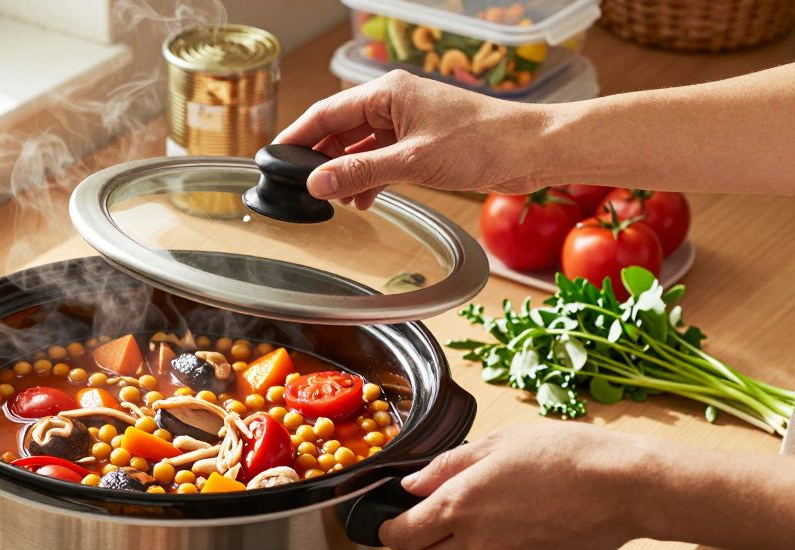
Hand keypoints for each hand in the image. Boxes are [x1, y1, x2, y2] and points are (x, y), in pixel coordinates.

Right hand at [274, 70, 548, 208]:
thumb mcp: (411, 162)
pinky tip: (364, 200)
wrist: (531, 150)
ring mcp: (408, 122)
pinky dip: (369, 178)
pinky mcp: (421, 142)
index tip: (274, 157)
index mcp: (387, 93)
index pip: (326, 112)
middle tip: (299, 186)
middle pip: (339, 129)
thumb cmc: (482, 142)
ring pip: (360, 146)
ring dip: (346, 172)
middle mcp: (394, 102)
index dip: (297, 137)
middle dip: (320, 159)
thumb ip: (359, 172)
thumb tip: (317, 184)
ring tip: (332, 200)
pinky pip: (381, 158)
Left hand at [377, 423, 650, 549]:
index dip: (390, 529)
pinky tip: (517, 527)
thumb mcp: (495, 443)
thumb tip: (412, 484)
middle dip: (421, 546)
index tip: (395, 519)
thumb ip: (446, 466)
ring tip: (484, 519)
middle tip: (435, 520)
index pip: (399, 538)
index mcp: (458, 506)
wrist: (622, 487)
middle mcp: (476, 543)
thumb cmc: (563, 456)